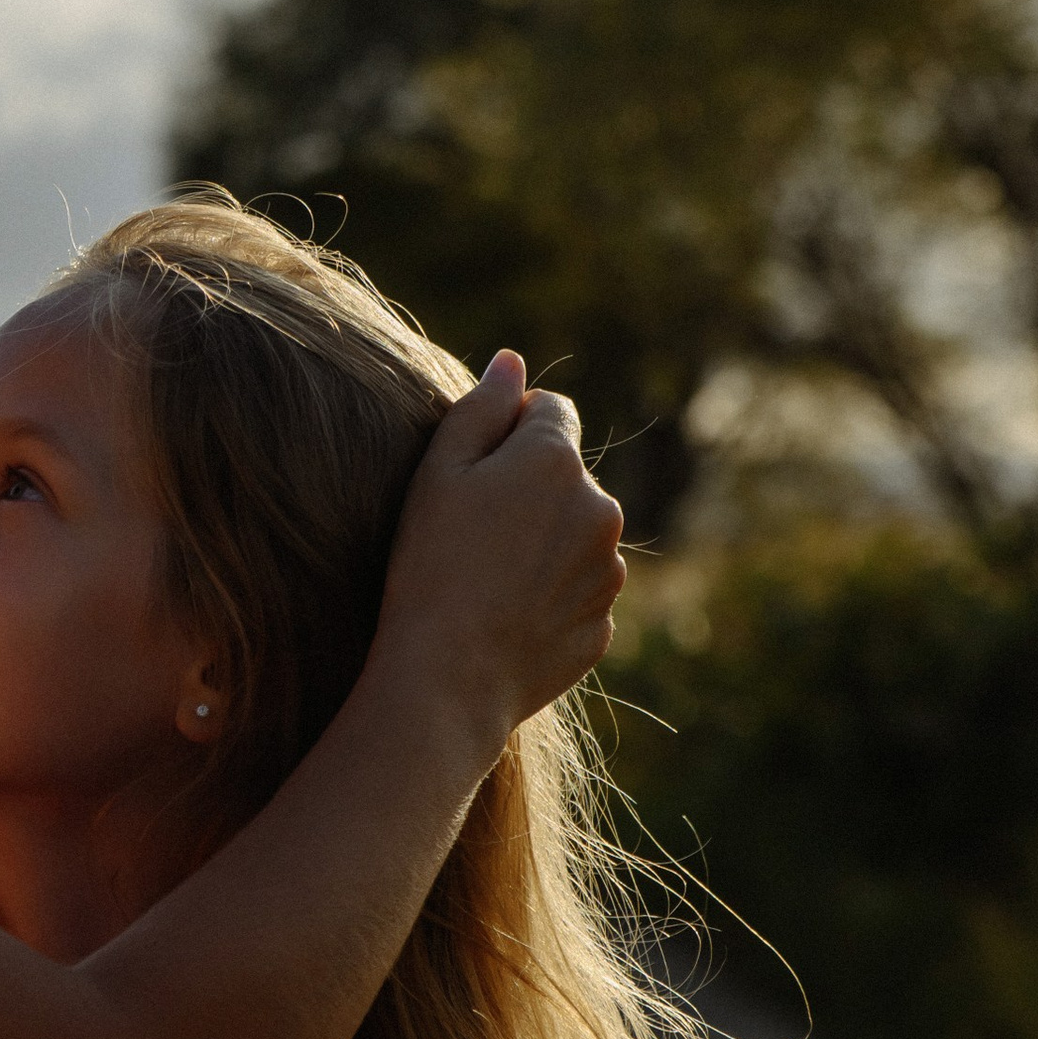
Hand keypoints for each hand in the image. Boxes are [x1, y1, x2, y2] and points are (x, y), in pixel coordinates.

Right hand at [379, 353, 624, 757]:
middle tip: (471, 529)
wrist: (449, 675)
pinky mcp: (603, 623)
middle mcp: (600, 509)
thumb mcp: (438, 472)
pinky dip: (550, 595)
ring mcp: (608, 571)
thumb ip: (481, 407)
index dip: (510, 430)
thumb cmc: (430, 565)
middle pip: (567, 477)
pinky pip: (577, 592)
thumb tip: (512, 363)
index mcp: (557, 461)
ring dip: (544, 542)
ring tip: (487, 578)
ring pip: (577, 535)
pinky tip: (504, 615)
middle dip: (531, 489)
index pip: (551, 411)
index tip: (476, 468)